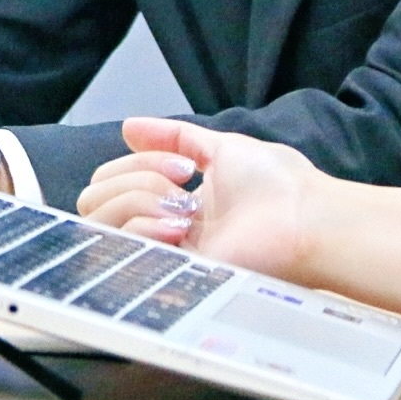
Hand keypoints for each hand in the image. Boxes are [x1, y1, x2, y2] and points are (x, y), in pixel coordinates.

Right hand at [78, 117, 319, 280]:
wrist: (306, 218)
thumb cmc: (278, 185)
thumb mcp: (221, 147)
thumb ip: (173, 137)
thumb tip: (128, 126)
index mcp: (172, 202)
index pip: (112, 181)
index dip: (133, 164)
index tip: (182, 165)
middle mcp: (161, 228)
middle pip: (95, 199)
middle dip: (130, 179)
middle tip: (180, 184)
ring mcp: (163, 252)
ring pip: (99, 220)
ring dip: (137, 199)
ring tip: (183, 208)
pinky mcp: (169, 273)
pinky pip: (123, 246)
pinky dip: (143, 225)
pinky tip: (179, 227)